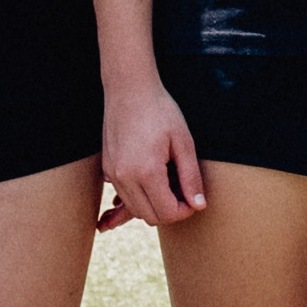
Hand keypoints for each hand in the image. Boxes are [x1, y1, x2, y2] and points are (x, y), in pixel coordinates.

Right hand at [101, 75, 209, 227]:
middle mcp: (125, 178)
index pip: (167, 213)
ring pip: (135, 210)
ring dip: (154, 205)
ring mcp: (113, 174)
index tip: (193, 198)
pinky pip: (124, 196)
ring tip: (168, 183)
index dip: (185, 211)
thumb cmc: (160, 111)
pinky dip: (138, 197)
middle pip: (150, 217)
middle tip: (182, 191)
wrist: (129, 89)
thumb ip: (191, 177)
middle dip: (170, 211)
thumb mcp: (183, 142)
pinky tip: (152, 180)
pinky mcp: (107, 169)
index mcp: (146, 172)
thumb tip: (199, 205)